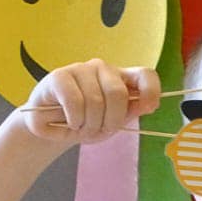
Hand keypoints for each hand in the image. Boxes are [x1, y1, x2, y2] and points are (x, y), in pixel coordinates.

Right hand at [20, 61, 159, 147]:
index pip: (145, 74)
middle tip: (99, 131)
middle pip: (118, 93)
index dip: (151, 91)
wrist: (50, 129)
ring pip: (95, 101)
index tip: (147, 109)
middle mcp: (102, 69)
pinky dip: (74, 120)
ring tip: (80, 128)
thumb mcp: (111, 123)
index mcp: (121, 78)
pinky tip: (70, 122)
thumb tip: (148, 104)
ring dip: (89, 124)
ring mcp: (80, 69)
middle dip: (111, 121)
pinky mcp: (59, 76)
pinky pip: (74, 101)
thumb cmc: (84, 123)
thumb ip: (129, 112)